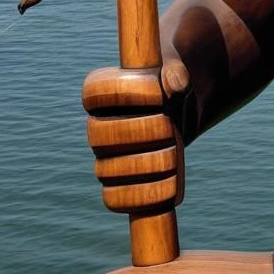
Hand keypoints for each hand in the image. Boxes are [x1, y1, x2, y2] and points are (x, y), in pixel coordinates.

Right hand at [82, 58, 189, 212]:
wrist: (177, 116)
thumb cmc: (171, 91)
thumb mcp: (177, 76)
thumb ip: (176, 74)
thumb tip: (174, 82)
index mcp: (103, 92)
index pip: (96, 90)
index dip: (127, 92)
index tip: (160, 95)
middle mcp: (95, 125)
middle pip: (102, 133)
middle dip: (144, 132)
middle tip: (171, 128)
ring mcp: (102, 157)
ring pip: (108, 169)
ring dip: (150, 164)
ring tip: (173, 156)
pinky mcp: (115, 185)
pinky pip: (114, 199)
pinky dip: (142, 196)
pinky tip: (168, 184)